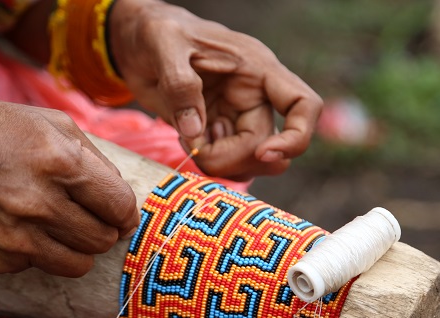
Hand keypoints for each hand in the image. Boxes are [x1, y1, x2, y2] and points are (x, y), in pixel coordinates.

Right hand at [0, 98, 139, 276]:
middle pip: (103, 239)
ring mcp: (15, 237)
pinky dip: (40, 251)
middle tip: (86, 214)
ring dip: (78, 246)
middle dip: (103, 228)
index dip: (125, 211)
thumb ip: (97, 162)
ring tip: (60, 224)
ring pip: (79, 263)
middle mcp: (38, 203)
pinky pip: (41, 266)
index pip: (120, 207)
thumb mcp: (50, 123)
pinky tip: (22, 226)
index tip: (118, 211)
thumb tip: (125, 203)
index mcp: (58, 162)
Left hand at [109, 0, 322, 180]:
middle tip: (195, 148)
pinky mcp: (219, 131)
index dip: (295, 137)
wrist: (137, 42)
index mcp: (257, 69)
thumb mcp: (163, 44)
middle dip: (232, 159)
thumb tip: (195, 130)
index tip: (263, 153)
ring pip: (250, 161)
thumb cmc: (156, 31)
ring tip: (188, 140)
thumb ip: (180, 84)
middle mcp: (255, 96)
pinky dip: (208, 161)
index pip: (303, 105)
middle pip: (267, 147)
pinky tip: (186, 139)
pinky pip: (227, 161)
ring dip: (220, 164)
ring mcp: (238, 116)